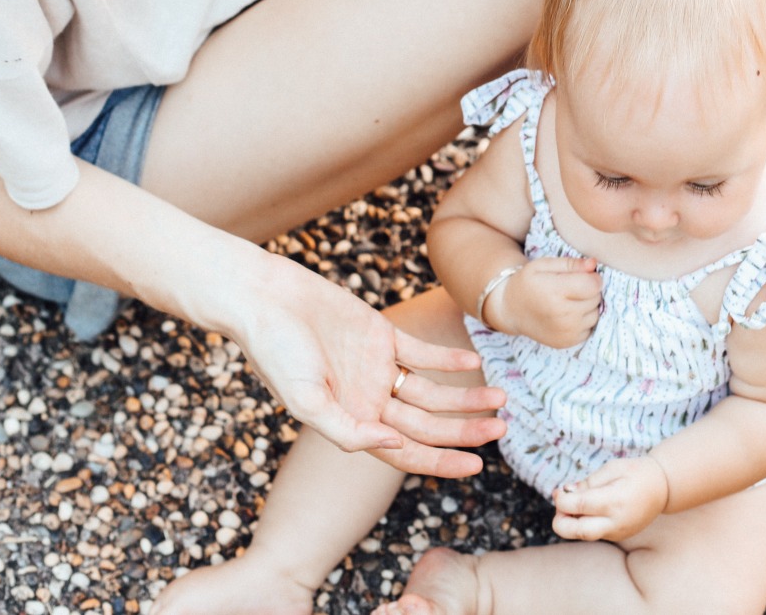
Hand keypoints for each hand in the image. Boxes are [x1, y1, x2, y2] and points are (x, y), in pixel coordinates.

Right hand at [234, 258, 505, 476]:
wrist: (264, 298)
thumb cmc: (275, 351)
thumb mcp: (305, 400)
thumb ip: (347, 431)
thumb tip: (394, 446)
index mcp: (352, 422)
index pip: (406, 454)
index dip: (441, 462)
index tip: (477, 466)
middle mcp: (369, 401)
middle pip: (428, 425)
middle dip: (465, 430)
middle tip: (501, 429)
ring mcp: (377, 369)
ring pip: (432, 392)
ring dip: (466, 396)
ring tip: (500, 397)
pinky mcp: (381, 335)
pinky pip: (422, 353)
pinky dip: (448, 358)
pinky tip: (473, 361)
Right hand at [489, 257, 601, 348]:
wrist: (511, 311)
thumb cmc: (528, 283)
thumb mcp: (543, 265)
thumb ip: (570, 264)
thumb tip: (593, 264)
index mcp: (555, 292)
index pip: (593, 284)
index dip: (591, 277)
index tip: (581, 276)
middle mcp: (562, 315)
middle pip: (595, 298)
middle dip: (588, 291)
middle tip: (570, 289)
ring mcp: (566, 332)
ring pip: (595, 314)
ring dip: (587, 307)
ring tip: (568, 302)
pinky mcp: (567, 342)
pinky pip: (589, 328)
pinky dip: (582, 321)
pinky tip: (567, 315)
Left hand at [550, 456, 669, 541]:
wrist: (663, 488)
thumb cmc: (636, 473)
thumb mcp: (611, 469)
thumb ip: (587, 483)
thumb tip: (564, 493)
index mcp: (613, 501)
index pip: (575, 506)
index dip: (561, 499)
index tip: (561, 490)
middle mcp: (615, 521)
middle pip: (574, 531)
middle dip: (559, 519)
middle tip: (562, 505)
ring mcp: (616, 532)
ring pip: (582, 535)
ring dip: (570, 523)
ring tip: (575, 506)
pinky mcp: (617, 536)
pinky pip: (593, 533)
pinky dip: (584, 523)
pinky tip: (590, 510)